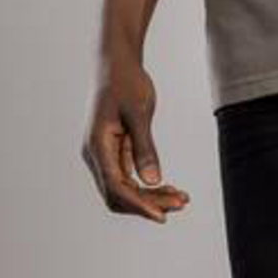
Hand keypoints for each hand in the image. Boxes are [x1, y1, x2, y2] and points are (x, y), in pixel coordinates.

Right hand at [82, 57, 191, 221]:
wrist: (116, 62)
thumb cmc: (126, 82)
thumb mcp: (139, 113)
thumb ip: (144, 148)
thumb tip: (151, 181)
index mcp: (97, 146)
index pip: (117, 187)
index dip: (139, 205)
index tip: (162, 216)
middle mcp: (96, 154)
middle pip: (119, 194)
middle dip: (149, 203)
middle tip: (182, 203)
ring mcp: (103, 154)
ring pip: (124, 188)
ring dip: (150, 196)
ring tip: (181, 198)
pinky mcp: (113, 150)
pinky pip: (128, 176)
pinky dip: (147, 184)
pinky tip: (169, 187)